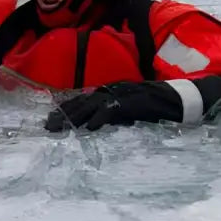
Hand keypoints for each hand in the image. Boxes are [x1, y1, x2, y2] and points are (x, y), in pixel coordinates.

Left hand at [45, 82, 171, 131]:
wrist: (172, 99)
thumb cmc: (150, 107)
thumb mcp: (125, 112)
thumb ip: (110, 116)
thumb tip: (93, 125)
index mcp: (107, 93)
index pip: (81, 100)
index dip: (65, 110)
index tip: (51, 119)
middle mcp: (109, 91)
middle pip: (81, 103)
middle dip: (63, 115)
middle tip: (48, 126)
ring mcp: (118, 95)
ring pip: (90, 106)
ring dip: (74, 118)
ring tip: (61, 128)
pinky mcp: (128, 102)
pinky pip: (110, 110)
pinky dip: (99, 118)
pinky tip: (89, 129)